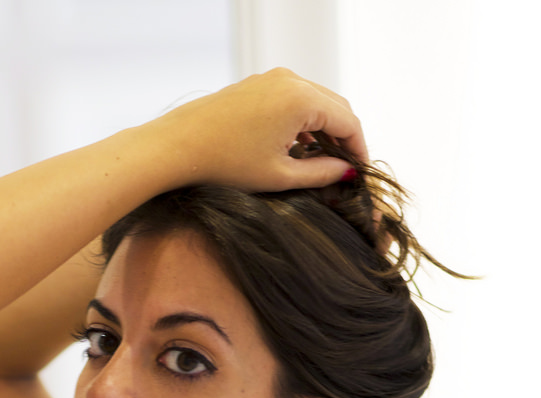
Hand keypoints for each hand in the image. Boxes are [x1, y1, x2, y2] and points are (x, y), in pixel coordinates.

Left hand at [171, 69, 368, 191]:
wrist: (179, 146)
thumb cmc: (226, 164)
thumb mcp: (279, 176)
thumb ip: (320, 174)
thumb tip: (344, 172)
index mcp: (302, 99)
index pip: (349, 121)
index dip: (359, 149)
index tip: (360, 173)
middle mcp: (291, 79)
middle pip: (335, 106)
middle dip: (345, 136)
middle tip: (346, 168)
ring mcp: (274, 77)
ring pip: (315, 100)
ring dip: (324, 128)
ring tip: (323, 162)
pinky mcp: (259, 83)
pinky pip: (294, 98)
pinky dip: (304, 120)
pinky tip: (298, 147)